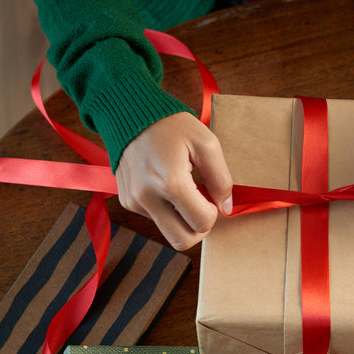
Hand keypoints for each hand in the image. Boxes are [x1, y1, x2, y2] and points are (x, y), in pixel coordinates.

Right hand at [115, 112, 233, 250]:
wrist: (129, 112)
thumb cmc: (171, 125)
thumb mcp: (206, 144)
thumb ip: (221, 179)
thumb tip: (226, 208)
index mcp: (171, 183)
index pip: (202, 223)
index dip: (213, 213)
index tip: (209, 194)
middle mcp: (148, 197)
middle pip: (182, 241)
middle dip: (198, 228)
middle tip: (201, 205)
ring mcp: (134, 201)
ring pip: (168, 233)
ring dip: (182, 219)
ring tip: (183, 191)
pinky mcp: (127, 201)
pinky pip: (155, 220)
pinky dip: (166, 210)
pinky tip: (166, 186)